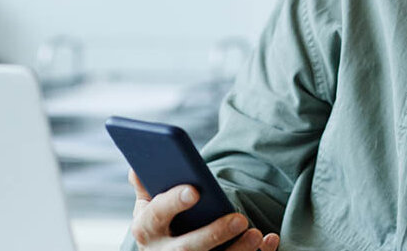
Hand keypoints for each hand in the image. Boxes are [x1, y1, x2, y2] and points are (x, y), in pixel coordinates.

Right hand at [128, 169, 279, 250]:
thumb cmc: (161, 223)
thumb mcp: (149, 206)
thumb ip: (147, 186)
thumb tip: (137, 164)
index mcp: (146, 229)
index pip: (158, 215)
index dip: (173, 203)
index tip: (194, 190)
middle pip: (187, 249)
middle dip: (214, 234)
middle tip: (240, 218)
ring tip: (257, 234)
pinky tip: (268, 240)